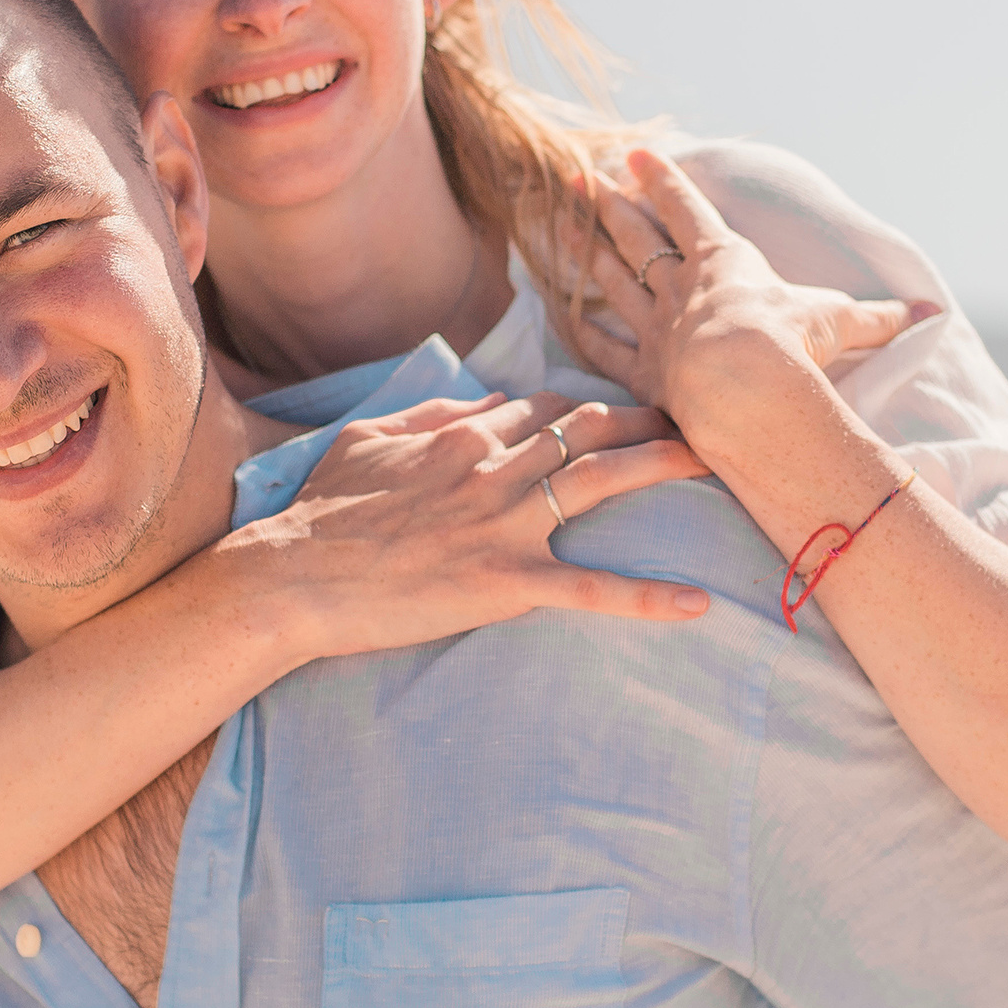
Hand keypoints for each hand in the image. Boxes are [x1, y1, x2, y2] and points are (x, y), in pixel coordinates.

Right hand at [262, 388, 711, 656]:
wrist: (294, 575)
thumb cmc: (321, 512)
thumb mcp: (368, 438)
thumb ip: (432, 413)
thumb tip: (489, 402)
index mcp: (463, 432)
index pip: (546, 406)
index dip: (591, 409)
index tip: (622, 417)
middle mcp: (493, 465)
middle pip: (589, 428)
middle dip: (648, 419)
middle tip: (695, 420)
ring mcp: (503, 522)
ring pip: (602, 480)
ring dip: (664, 466)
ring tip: (714, 464)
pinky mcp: (506, 581)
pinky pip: (591, 588)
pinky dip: (646, 598)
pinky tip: (695, 604)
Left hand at [563, 149, 923, 449]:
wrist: (747, 386)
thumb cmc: (793, 346)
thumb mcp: (840, 323)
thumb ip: (879, 318)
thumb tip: (931, 315)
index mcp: (725, 263)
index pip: (687, 210)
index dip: (664, 181)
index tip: (637, 156)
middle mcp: (682, 288)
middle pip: (636, 237)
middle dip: (608, 205)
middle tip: (577, 179)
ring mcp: (656, 329)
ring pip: (610, 281)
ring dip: (584, 252)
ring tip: (558, 226)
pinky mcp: (642, 373)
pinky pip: (602, 348)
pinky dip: (582, 332)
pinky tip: (564, 318)